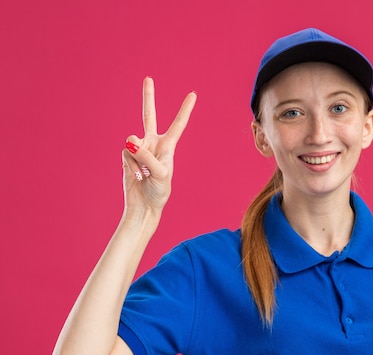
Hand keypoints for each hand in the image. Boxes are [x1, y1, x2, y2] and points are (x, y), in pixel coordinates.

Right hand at [121, 77, 196, 211]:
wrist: (144, 205)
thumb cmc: (159, 191)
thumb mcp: (160, 174)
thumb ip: (146, 156)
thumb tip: (130, 141)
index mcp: (168, 146)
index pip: (178, 125)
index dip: (185, 110)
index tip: (193, 95)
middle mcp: (153, 144)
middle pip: (149, 115)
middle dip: (148, 97)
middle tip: (148, 78)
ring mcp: (139, 149)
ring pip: (132, 141)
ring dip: (137, 157)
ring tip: (143, 173)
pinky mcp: (126, 156)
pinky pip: (125, 153)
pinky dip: (130, 166)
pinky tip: (136, 175)